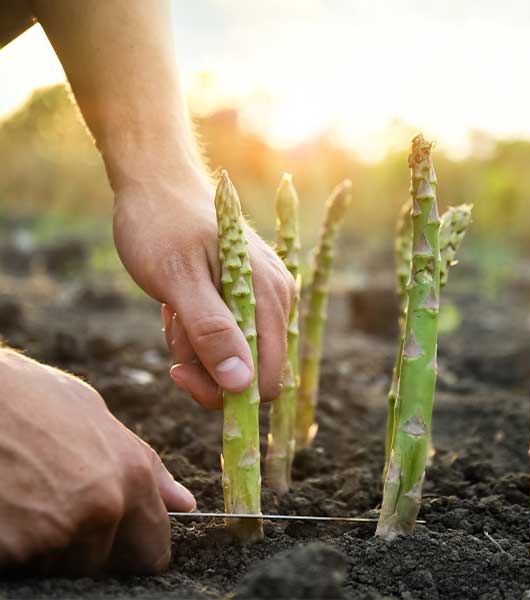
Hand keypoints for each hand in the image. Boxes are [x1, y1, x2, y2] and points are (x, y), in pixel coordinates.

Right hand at [0, 349, 195, 574]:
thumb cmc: (27, 396)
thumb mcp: (94, 415)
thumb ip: (144, 464)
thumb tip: (182, 502)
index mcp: (132, 476)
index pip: (153, 552)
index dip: (134, 549)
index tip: (120, 542)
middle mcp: (103, 509)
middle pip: (106, 564)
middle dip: (89, 548)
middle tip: (61, 510)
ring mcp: (56, 532)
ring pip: (63, 566)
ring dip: (48, 547)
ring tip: (28, 498)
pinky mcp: (13, 547)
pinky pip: (25, 564)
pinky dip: (15, 546)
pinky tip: (7, 508)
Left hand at [112, 169, 293, 408]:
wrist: (156, 184)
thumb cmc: (161, 226)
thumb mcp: (177, 280)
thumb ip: (211, 331)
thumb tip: (241, 385)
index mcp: (269, 295)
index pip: (267, 378)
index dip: (225, 390)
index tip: (179, 370)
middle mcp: (278, 298)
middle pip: (252, 372)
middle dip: (205, 366)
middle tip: (173, 332)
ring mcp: (266, 296)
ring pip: (237, 356)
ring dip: (197, 348)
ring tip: (173, 310)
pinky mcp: (250, 296)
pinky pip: (229, 336)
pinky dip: (198, 333)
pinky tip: (180, 306)